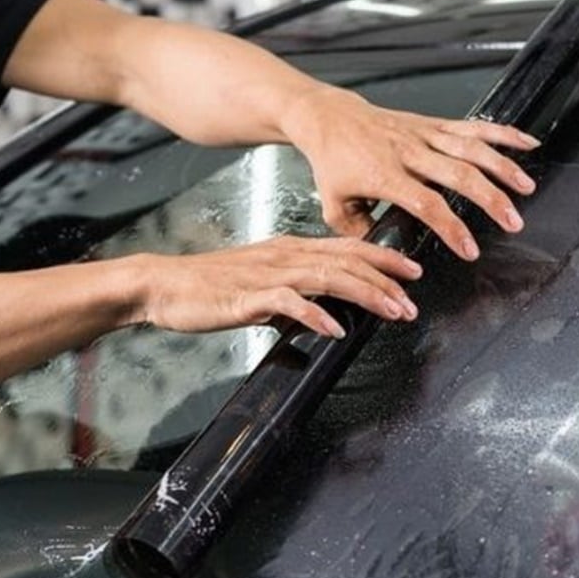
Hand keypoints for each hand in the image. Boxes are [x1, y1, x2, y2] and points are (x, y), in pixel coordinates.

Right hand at [134, 236, 422, 337]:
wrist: (164, 285)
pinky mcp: (249, 296)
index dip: (384, 257)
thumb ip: (296, 289)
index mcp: (291, 250)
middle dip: (386, 279)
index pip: (348, 248)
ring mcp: (269, 274)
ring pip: (329, 277)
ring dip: (366, 294)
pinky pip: (289, 302)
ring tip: (392, 311)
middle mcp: (286, 256)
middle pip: (348, 261)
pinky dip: (316, 314)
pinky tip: (336, 329)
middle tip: (414, 299)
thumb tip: (327, 305)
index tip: (414, 269)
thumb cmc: (211, 285)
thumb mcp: (263, 281)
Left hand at [282, 86, 540, 260]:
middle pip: (458, 174)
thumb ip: (360, 234)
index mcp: (383, 175)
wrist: (330, 118)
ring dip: (502, 166)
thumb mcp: (334, 206)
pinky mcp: (433, 123)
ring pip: (470, 148)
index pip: (426, 203)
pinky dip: (503, 134)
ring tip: (526, 188)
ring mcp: (423, 135)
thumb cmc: (333, 163)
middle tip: (513, 222)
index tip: (470, 249)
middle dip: (490, 199)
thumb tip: (387, 256)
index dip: (451, 227)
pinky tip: (528, 143)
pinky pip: (472, 127)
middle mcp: (408, 152)